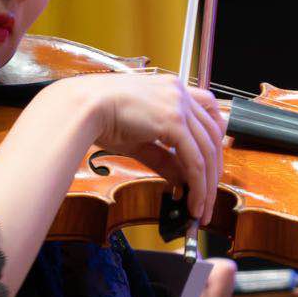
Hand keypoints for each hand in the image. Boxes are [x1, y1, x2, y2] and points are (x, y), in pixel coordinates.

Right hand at [68, 72, 227, 224]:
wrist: (82, 106)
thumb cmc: (100, 116)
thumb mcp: (139, 139)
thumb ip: (164, 158)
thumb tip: (182, 179)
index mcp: (172, 88)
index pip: (208, 114)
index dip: (214, 142)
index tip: (212, 165)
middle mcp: (179, 92)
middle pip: (213, 136)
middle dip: (215, 172)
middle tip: (210, 197)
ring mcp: (179, 105)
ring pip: (208, 152)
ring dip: (208, 186)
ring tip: (202, 208)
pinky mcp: (174, 121)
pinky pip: (195, 161)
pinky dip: (199, 185)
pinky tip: (194, 202)